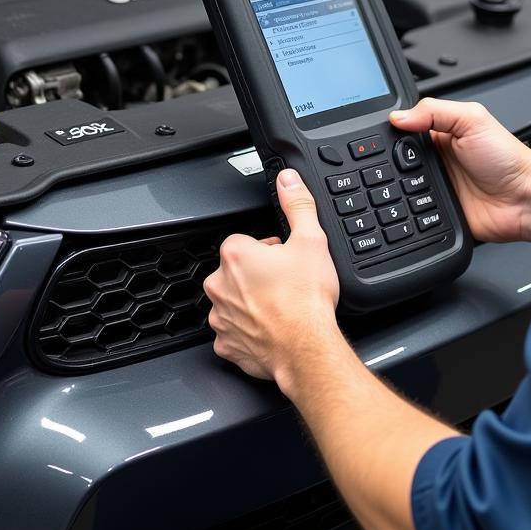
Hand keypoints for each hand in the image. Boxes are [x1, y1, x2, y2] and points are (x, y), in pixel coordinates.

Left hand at [204, 169, 339, 383]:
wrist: (307, 348)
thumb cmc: (306, 300)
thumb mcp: (311, 240)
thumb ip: (297, 204)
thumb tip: (288, 180)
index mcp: (235, 255)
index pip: (246, 241)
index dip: (269, 249)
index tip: (285, 260)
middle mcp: (220, 285)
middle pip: (238, 271)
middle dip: (259, 275)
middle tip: (286, 284)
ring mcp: (220, 317)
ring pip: (234, 301)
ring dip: (252, 302)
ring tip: (281, 307)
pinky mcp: (226, 345)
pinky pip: (234, 333)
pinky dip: (249, 332)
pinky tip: (271, 329)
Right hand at [390, 98, 530, 244]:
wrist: (524, 199)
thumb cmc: (507, 159)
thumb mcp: (472, 119)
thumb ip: (434, 111)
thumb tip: (399, 116)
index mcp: (441, 133)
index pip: (405, 129)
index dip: (394, 130)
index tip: (383, 134)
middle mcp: (435, 159)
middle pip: (396, 160)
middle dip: (392, 162)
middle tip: (398, 161)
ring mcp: (435, 186)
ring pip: (399, 188)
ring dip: (398, 187)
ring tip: (407, 182)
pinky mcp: (435, 212)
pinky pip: (411, 213)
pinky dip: (408, 210)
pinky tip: (411, 204)